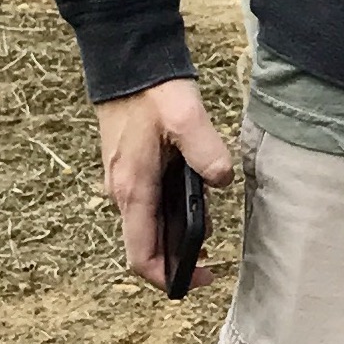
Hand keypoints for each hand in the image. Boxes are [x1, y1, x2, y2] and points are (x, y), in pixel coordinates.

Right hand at [95, 76, 233, 291]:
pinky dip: (166, 216)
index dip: (167, 277)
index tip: (197, 281)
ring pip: (145, 226)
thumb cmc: (152, 90)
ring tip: (206, 230)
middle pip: (144, 246)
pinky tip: (192, 204)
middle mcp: (122, 192)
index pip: (142, 255)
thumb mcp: (187, 118)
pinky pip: (146, 206)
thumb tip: (221, 181)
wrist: (126, 62)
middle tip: (210, 259)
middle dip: (175, 259)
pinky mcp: (130, 169)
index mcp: (133, 189)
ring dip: (172, 237)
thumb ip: (207, 153)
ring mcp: (123, 181)